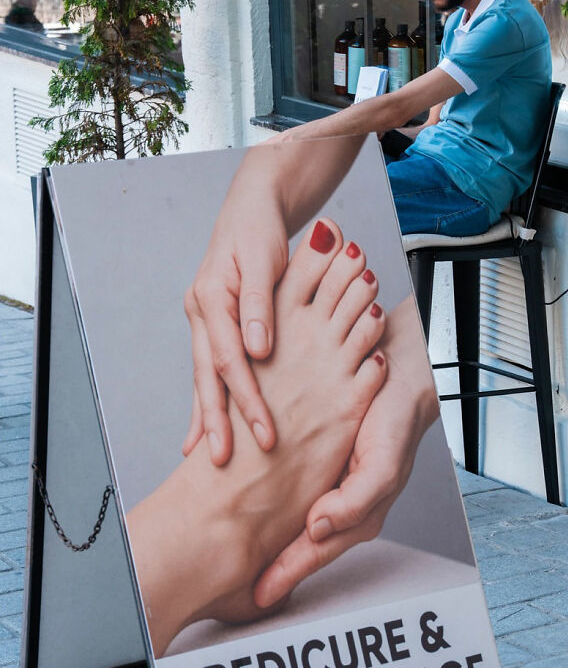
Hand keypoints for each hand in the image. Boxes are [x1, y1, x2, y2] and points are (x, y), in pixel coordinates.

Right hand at [183, 156, 289, 462]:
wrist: (255, 205)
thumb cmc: (263, 228)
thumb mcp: (264, 259)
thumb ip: (259, 303)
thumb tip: (258, 349)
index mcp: (211, 299)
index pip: (229, 360)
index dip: (246, 398)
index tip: (264, 432)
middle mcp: (203, 313)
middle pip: (209, 377)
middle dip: (218, 421)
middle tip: (225, 462)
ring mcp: (207, 321)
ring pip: (206, 378)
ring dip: (209, 417)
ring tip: (209, 457)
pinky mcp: (218, 326)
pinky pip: (214, 369)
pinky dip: (212, 399)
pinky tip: (209, 428)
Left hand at [253, 295, 439, 606]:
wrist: (396, 363)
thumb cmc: (397, 414)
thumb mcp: (384, 462)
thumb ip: (357, 500)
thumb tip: (317, 530)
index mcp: (358, 507)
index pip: (317, 550)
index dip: (288, 571)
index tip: (260, 594)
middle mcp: (342, 498)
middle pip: (304, 542)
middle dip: (277, 566)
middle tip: (242, 589)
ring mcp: (329, 478)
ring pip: (295, 518)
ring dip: (271, 539)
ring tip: (242, 556)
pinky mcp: (317, 455)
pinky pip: (292, 486)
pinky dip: (270, 500)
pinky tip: (251, 505)